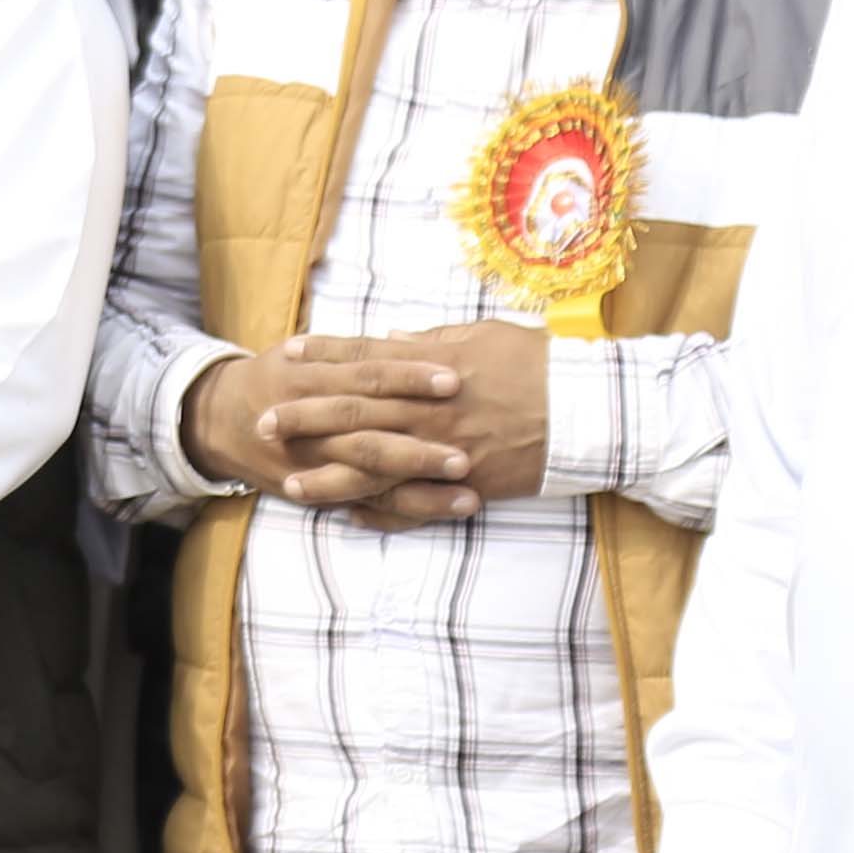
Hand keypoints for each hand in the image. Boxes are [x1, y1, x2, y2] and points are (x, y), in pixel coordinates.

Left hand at [217, 324, 554, 523]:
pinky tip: (346, 517)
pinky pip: (413, 503)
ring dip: (328, 474)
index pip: (365, 358)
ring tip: (287, 481)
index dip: (323, 355)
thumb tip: (391, 338)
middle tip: (260, 421)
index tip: (286, 353)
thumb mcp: (485, 335)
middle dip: (303, 416)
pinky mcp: (463, 484)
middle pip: (354, 411)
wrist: (593, 411)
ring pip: (373, 464)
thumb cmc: (541, 364)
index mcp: (434, 365)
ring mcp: (444, 450)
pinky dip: (379, 511)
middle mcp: (430, 408)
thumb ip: (432, 340)